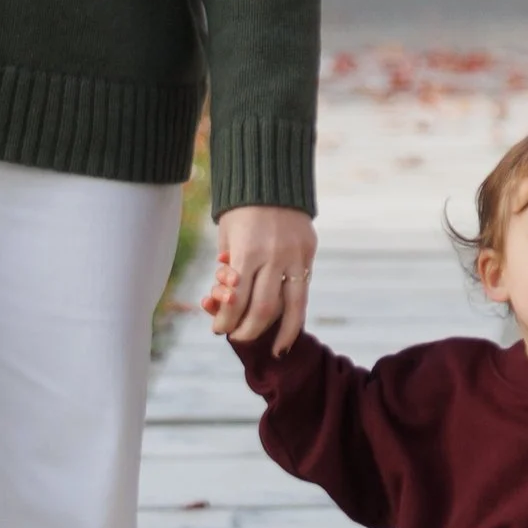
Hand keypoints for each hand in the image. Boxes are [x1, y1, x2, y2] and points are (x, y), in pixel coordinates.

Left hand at [205, 203, 315, 351]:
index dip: (226, 321)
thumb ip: (229, 272)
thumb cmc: (240, 211)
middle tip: (238, 337)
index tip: (219, 330)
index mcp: (247, 252)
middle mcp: (273, 256)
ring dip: (281, 333)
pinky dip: (297, 313)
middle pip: (263, 309)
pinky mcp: (308, 252)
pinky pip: (303, 290)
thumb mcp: (226, 238)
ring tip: (275, 350)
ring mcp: (295, 255)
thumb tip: (226, 305)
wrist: (271, 178)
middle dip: (249, 330)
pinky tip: (291, 328)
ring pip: (291, 306)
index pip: (236, 300)